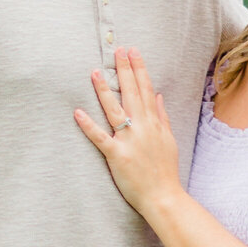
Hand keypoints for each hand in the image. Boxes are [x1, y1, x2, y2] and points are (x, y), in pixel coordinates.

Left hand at [75, 48, 181, 220]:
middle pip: (131, 93)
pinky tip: (78, 112)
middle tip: (117, 49)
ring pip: (114, 110)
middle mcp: (142, 128)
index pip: (145, 89)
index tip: (132, 52)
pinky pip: (100, 138)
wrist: (164, 197)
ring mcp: (129, 141)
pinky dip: (88, 125)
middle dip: (124, 70)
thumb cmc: (165, 170)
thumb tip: (157, 96)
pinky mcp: (117, 155)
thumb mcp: (169, 139)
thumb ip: (162, 116)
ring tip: (95, 72)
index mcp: (154, 123)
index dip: (139, 69)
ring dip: (104, 91)